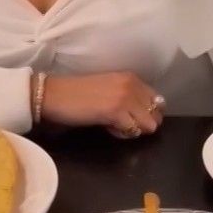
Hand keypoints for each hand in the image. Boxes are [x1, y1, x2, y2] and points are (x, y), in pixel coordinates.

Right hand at [41, 72, 164, 137]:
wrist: (54, 94)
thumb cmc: (77, 94)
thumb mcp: (109, 89)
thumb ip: (128, 97)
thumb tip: (145, 115)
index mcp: (131, 77)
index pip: (157, 100)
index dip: (147, 114)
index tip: (131, 118)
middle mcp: (132, 84)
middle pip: (156, 114)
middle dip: (143, 124)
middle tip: (122, 125)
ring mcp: (125, 97)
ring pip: (148, 125)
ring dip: (133, 130)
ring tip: (114, 126)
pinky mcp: (116, 111)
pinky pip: (132, 130)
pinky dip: (122, 134)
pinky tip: (108, 128)